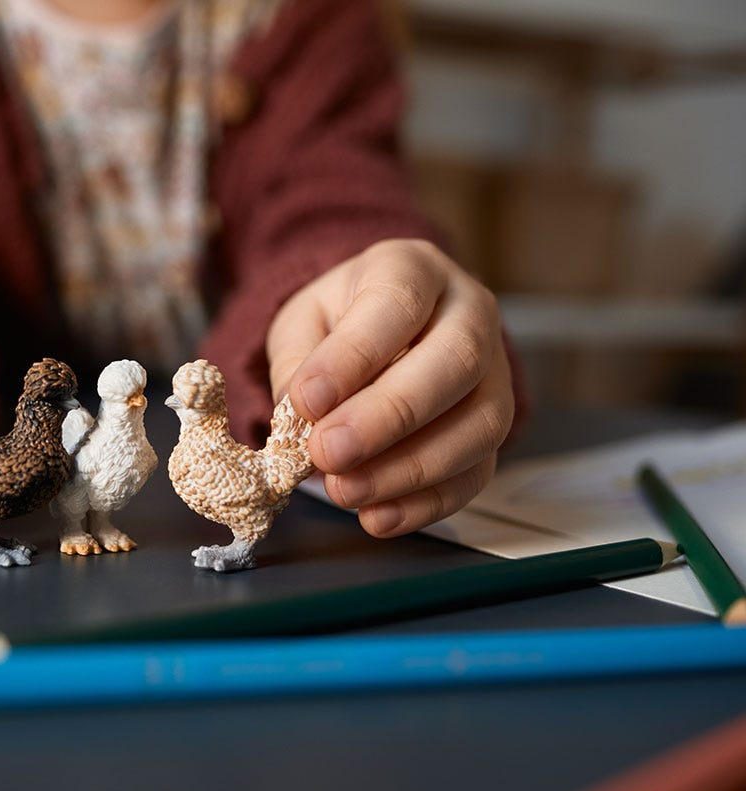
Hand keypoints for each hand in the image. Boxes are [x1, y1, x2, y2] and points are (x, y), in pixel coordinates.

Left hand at [267, 239, 514, 536]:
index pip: (397, 304)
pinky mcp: (493, 430)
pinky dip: (427, 503)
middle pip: (454, 362)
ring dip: (409, 469)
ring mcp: (495, 374)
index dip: (354, 356)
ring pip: (479, 424)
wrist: (381, 332)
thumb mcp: (303, 321)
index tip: (307, 400)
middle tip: (328, 453)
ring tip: (345, 491)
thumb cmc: (340, 323)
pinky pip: (477, 472)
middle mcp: (470, 314)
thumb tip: (301, 414)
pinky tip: (379, 516)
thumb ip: (299, 363)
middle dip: (388, 416)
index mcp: (414, 269)